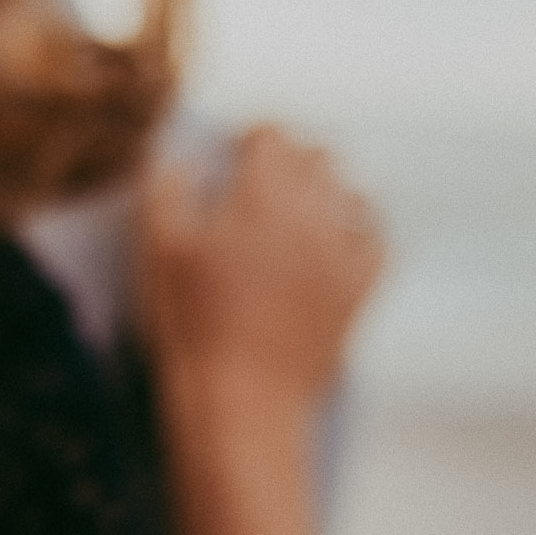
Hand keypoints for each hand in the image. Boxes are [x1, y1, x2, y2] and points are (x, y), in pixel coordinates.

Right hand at [137, 124, 382, 416]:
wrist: (242, 398)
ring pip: (351, 194)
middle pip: (316, 157)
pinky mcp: (359, 291)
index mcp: (262, 196)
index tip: (234, 151)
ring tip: (300, 207)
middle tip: (263, 177)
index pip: (271, 136)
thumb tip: (175, 158)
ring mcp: (343, 253)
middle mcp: (312, 214)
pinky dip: (361, 232)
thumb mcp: (157, 252)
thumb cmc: (190, 323)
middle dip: (290, 158)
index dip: (250, 138)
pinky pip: (378, 242)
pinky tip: (340, 241)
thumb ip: (165, 192)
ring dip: (326, 190)